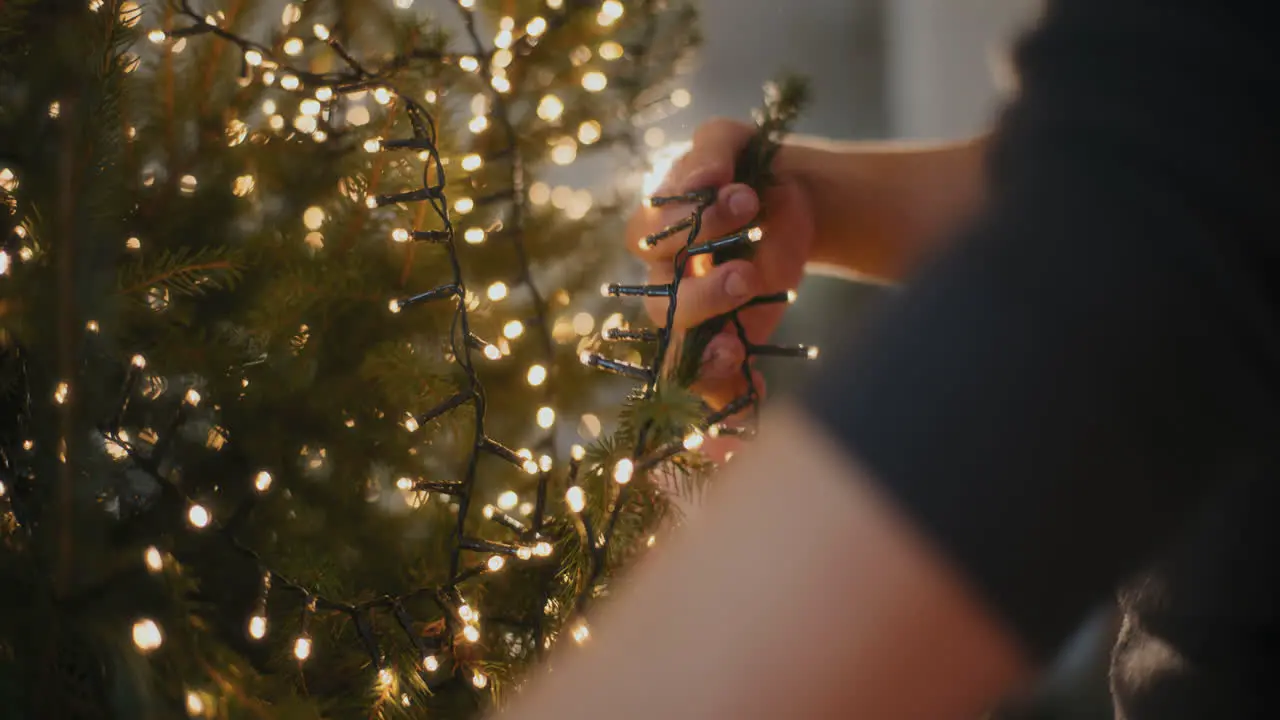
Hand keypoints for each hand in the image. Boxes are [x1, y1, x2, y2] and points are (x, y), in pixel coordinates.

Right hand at [626, 119, 815, 407]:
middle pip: (659, 303)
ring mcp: (694, 317)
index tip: (744, 198)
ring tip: (737, 348)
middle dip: (703, 294)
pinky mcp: (723, 343)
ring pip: (679, 350)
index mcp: (660, 230)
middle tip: (746, 277)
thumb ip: (715, 150)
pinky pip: (711, 384)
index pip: (649, 237)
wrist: (799, 204)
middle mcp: (666, 278)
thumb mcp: (738, 145)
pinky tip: (758, 396)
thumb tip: (706, 177)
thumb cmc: (754, 174)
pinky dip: (730, 398)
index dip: (685, 225)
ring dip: (709, 353)